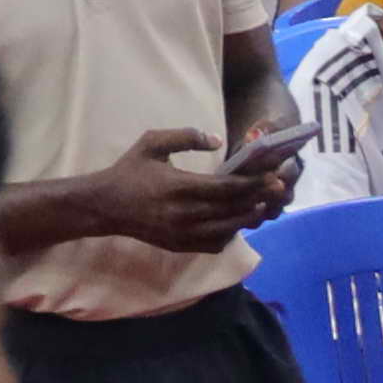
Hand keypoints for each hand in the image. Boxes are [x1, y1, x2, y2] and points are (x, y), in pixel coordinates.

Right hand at [70, 128, 282, 251]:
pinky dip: (229, 235)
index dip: (253, 184)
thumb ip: (185, 136)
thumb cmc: (129, 171)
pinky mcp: (179, 246)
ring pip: (227, 230)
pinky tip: (237, 222)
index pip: (226, 189)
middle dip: (258, 200)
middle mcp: (184, 214)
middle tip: (278, 190)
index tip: (272, 178)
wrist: (104, 206)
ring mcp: (182, 233)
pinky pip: (213, 245)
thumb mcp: (152, 143)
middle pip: (232, 210)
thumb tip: (217, 139)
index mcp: (179, 187)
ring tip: (262, 206)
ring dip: (247, 218)